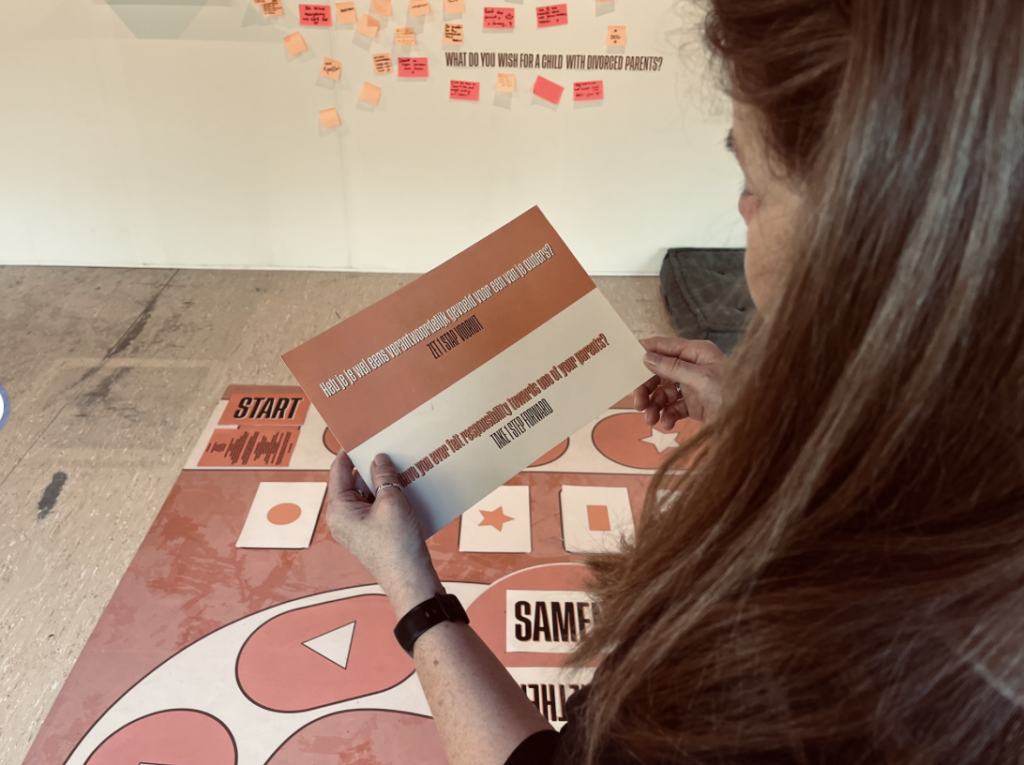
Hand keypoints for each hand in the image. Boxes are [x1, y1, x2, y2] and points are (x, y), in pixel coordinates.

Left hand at [327, 452, 442, 613]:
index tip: (360, 436)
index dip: (349, 452)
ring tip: (399, 468)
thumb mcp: (392, 502)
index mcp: (339, 510)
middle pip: (352, 483)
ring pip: (366, 495)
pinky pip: (375, 508)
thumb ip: (383, 476)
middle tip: (386, 450)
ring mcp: (356, 528)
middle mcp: (342, 519)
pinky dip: (387, 497)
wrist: (410, 581)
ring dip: (381, 483)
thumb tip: (379, 458)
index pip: (337, 472)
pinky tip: (404, 489)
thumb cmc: (397, 545)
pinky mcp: (370, 535)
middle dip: (369, 468)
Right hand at [634, 337, 728, 426]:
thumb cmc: (735, 393)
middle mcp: (692, 367)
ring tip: (651, 420)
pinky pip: (673, 408)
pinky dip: (667, 416)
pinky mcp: (693, 404)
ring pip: (663, 393)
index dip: (644, 352)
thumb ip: (673, 368)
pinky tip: (668, 423)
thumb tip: (647, 358)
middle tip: (638, 403)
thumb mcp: (702, 379)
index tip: (625, 362)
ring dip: (654, 406)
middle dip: (646, 388)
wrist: (749, 420)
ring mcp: (692, 386)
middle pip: (658, 372)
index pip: (663, 347)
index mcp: (696, 353)